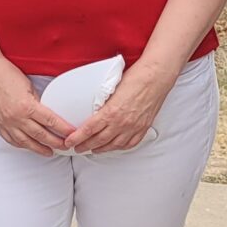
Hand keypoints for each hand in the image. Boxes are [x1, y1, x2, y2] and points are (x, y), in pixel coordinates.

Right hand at [0, 58, 75, 156]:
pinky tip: (30, 146)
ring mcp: (7, 123)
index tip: (72, 133)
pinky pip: (12, 140)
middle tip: (66, 146)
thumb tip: (46, 113)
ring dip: (40, 148)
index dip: (63, 129)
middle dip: (56, 142)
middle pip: (41, 135)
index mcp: (27, 106)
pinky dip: (23, 145)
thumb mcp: (28, 86)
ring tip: (50, 152)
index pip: (50, 121)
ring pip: (27, 142)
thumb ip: (37, 102)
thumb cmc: (5, 74)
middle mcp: (17, 118)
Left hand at [65, 57, 180, 155]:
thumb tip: (94, 110)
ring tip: (92, 149)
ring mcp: (133, 127)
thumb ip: (104, 103)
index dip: (77, 138)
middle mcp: (122, 123)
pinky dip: (119, 147)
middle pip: (99, 140)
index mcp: (111, 112)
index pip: (89, 130)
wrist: (156, 77)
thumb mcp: (112, 88)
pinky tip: (114, 146)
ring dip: (101, 149)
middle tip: (77, 148)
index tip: (69, 142)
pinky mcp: (143, 127)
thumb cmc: (136, 78)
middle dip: (85, 146)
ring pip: (113, 145)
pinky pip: (129, 143)